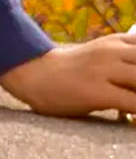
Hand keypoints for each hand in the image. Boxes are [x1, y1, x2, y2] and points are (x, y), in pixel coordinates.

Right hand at [0, 35, 135, 117]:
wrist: (33, 74)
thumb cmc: (72, 70)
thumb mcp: (101, 55)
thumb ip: (126, 60)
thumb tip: (135, 78)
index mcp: (117, 41)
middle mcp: (112, 52)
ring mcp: (104, 70)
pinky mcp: (97, 91)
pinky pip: (134, 103)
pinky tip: (135, 117)